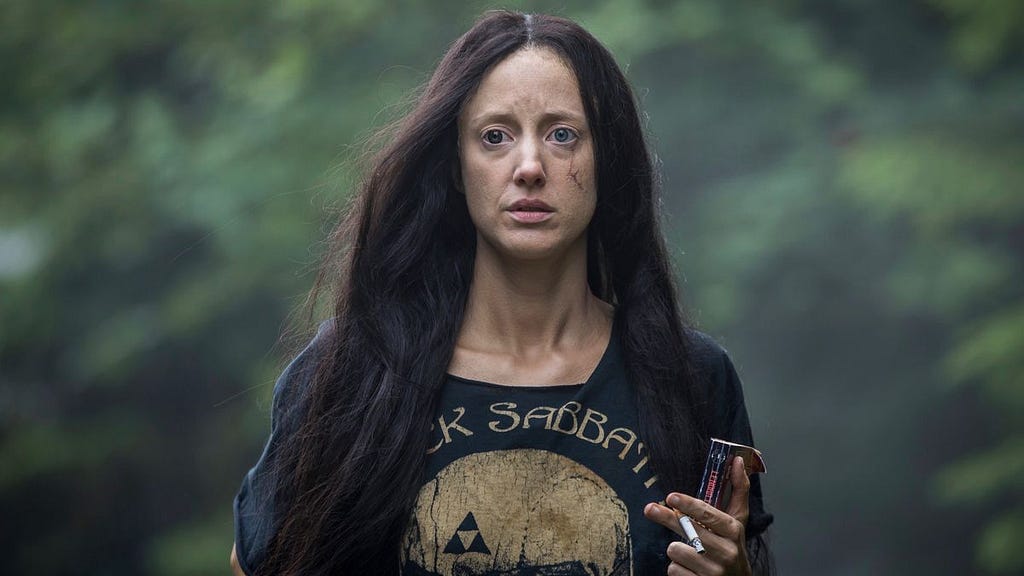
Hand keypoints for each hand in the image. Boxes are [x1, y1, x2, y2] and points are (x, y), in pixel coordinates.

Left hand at [643, 456, 751, 575]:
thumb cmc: (732, 547)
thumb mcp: (738, 521)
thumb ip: (738, 490)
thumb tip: (737, 460)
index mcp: (734, 531)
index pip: (709, 515)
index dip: (689, 505)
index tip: (671, 497)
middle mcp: (727, 552)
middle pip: (688, 531)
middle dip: (667, 519)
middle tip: (650, 509)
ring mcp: (714, 572)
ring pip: (676, 550)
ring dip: (676, 548)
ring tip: (688, 550)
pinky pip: (674, 570)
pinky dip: (677, 568)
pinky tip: (689, 568)